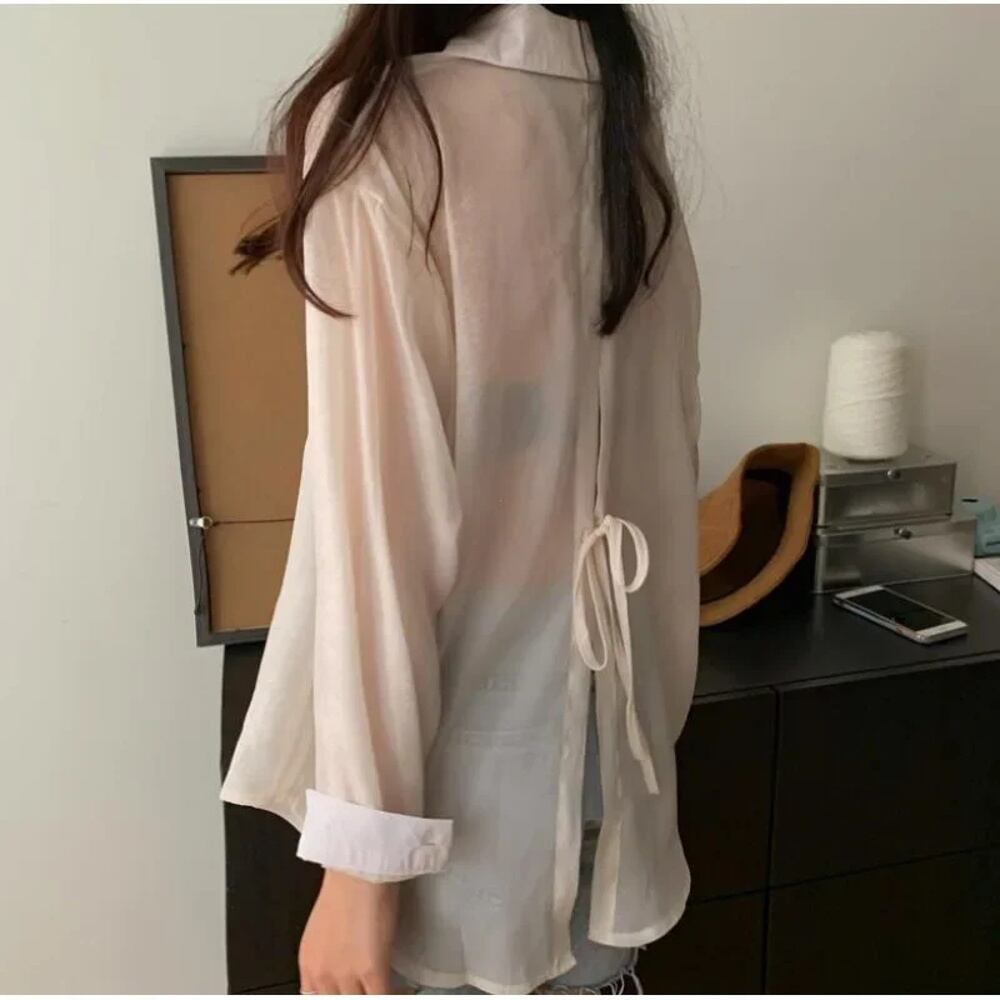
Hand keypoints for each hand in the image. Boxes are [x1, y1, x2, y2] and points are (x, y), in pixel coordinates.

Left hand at [299, 868, 400, 993]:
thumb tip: (346, 963)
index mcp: (309, 962)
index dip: (338, 996)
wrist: (358, 867)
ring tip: (393, 988)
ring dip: (376, 994)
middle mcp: (322, 974)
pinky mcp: (371, 970)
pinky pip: (383, 997)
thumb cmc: (347, 882)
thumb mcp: (327, 926)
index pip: (316, 999)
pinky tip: (404, 989)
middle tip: (372, 986)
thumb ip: (332, 953)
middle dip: (358, 994)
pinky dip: (396, 994)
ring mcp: (346, 975)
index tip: (354, 991)